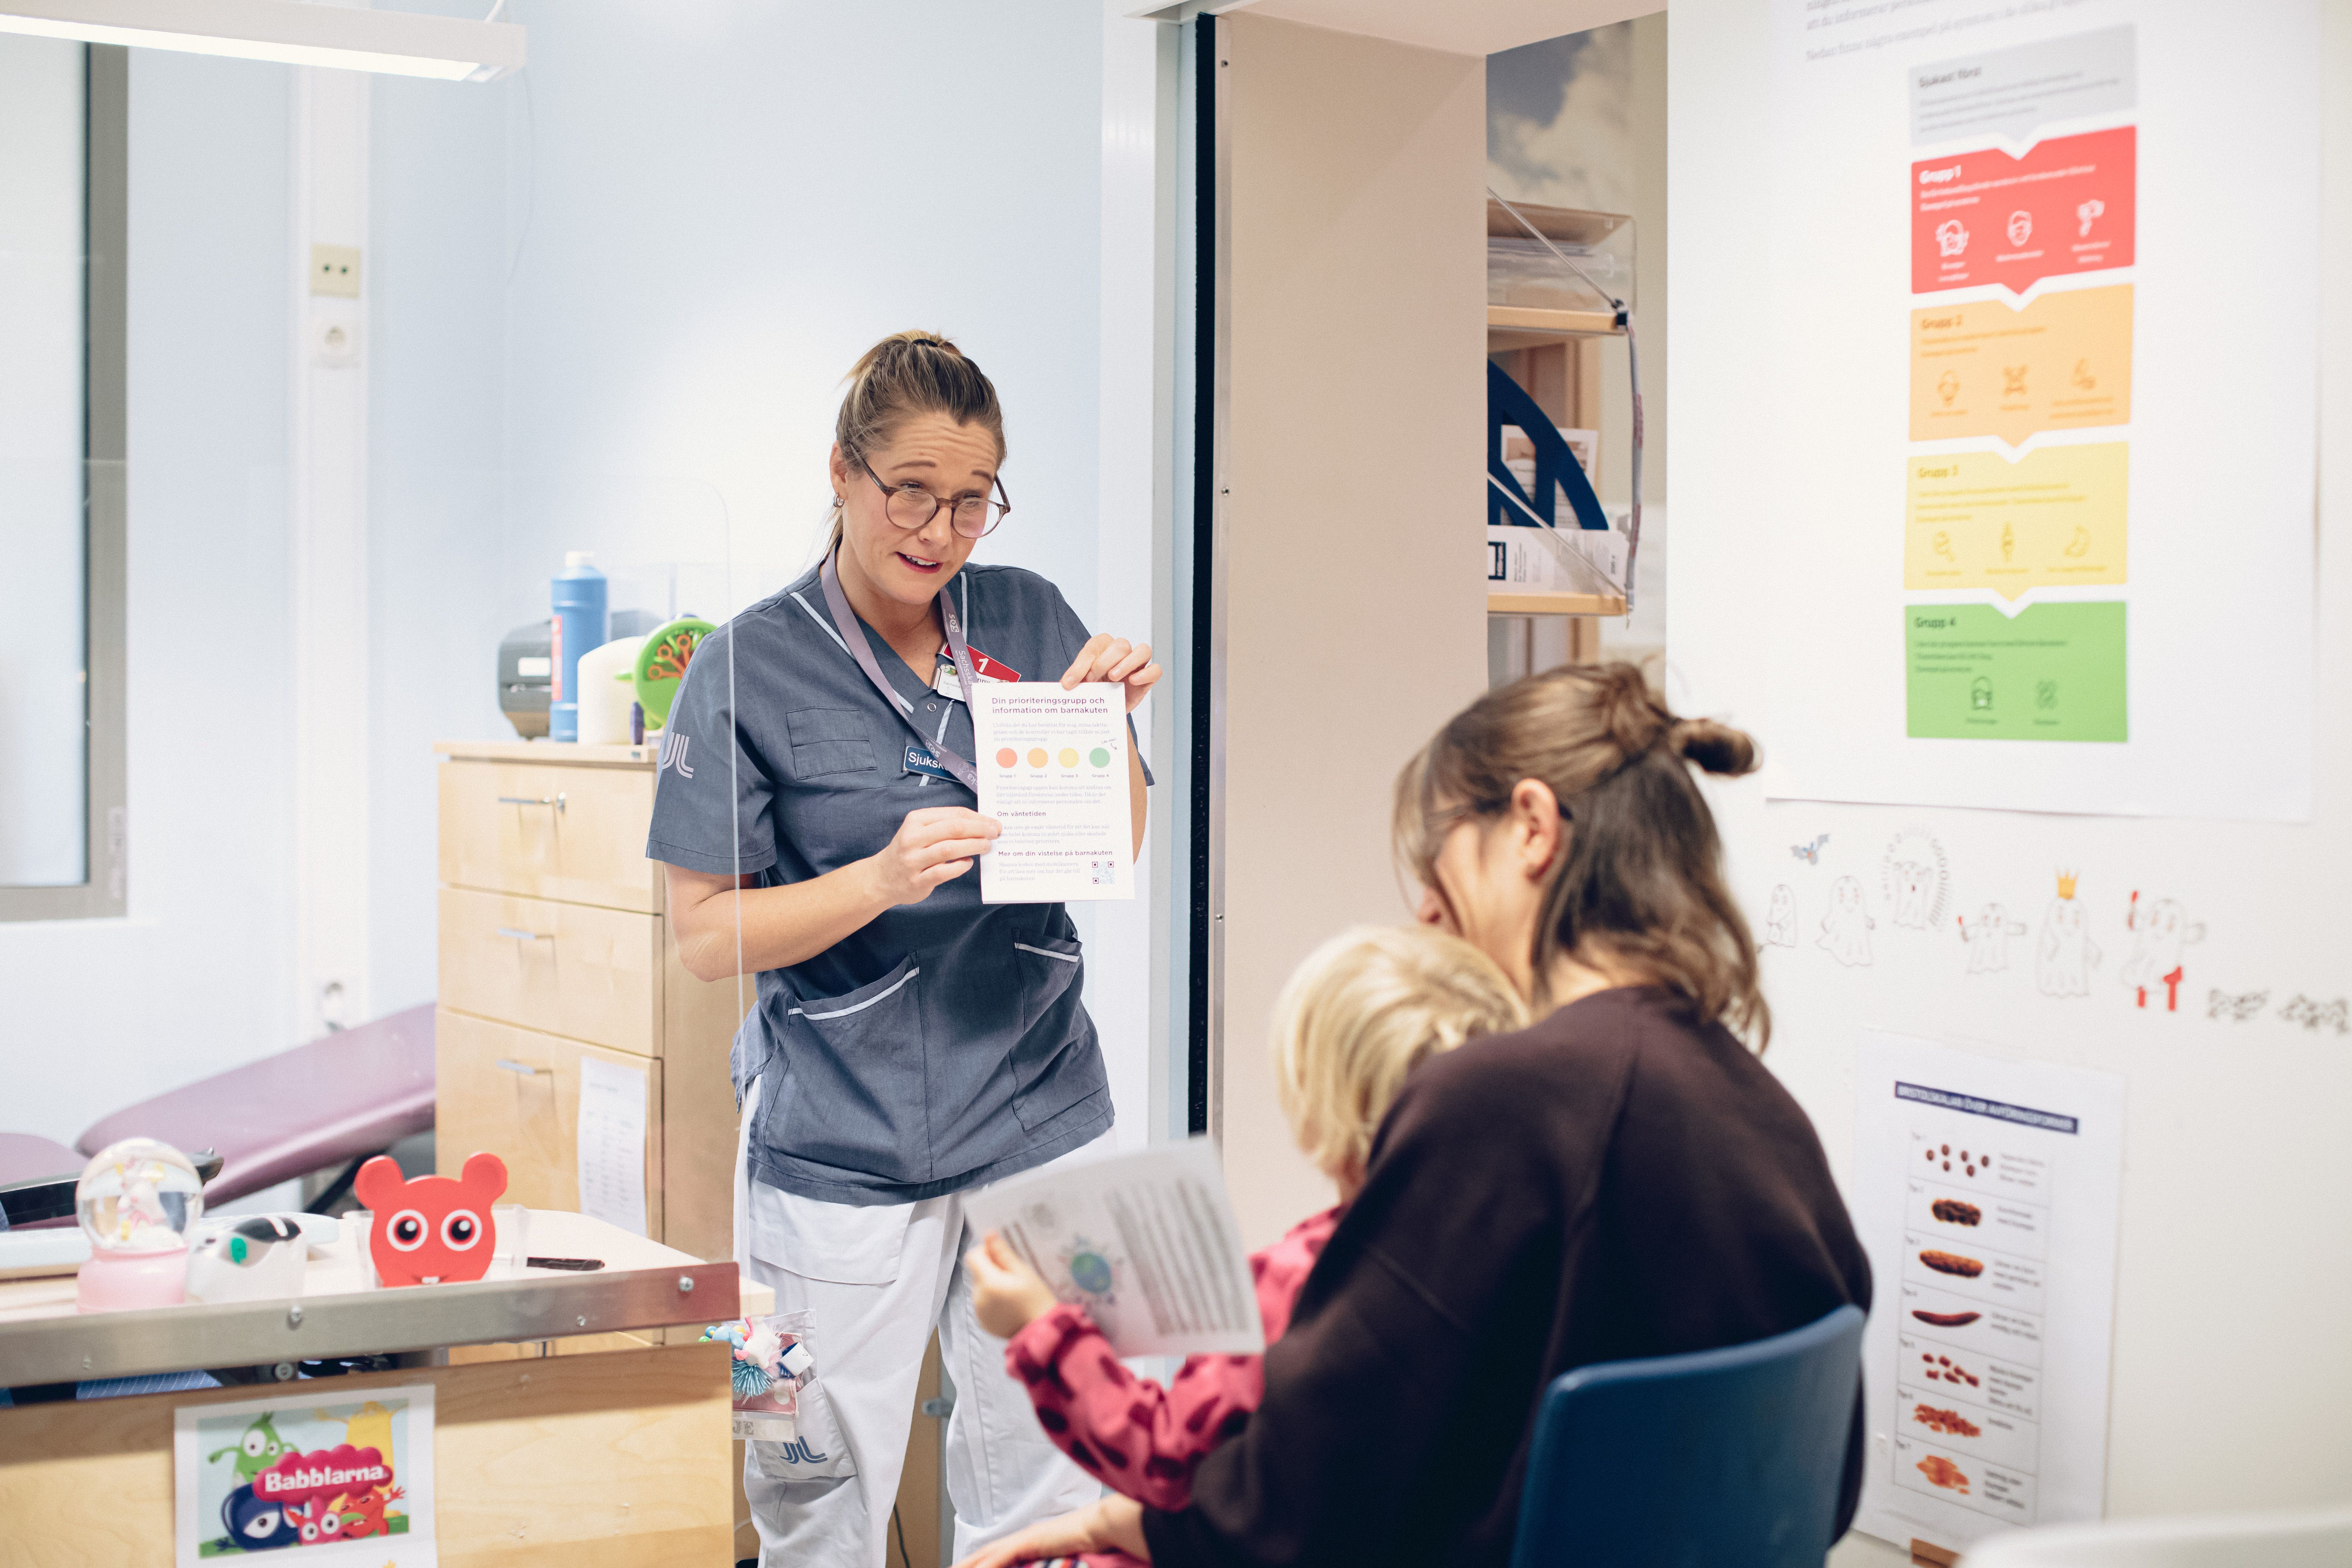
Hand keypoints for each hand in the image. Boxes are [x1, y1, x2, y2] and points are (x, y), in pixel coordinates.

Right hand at [866, 807, 998, 906]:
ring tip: (986, 846)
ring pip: (949, 849)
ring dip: (972, 846)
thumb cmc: (909, 851)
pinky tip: (967, 863)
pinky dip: (959, 867)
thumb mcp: (920, 830)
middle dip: (979, 829)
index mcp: (916, 820)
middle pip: (953, 829)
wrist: (881, 878)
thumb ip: (945, 826)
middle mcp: (912, 838)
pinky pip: (943, 872)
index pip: (953, 814)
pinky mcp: (916, 880)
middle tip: (995, 833)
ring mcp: (913, 860)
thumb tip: (981, 825)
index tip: (993, 823)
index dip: (977, 818)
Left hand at [950, 1495, 1149, 1567]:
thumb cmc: (1092, 1542)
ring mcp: (1026, 1538)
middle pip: (985, 1554)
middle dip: (966, 1564)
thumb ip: (1044, 1562)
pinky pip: (1002, 1557)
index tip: (964, 1566)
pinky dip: (988, 1565)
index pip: (995, 1555)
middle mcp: (1023, 1538)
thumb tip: (1040, 1563)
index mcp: (1030, 1542)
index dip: (976, 1562)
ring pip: (988, 1556)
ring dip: (970, 1565)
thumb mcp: (1062, 1558)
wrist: (1104, 1525)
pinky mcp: (1030, 1540)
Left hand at [965, 1231, 1060, 1338]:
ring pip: (979, 1287)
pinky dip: (991, 1300)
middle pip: (976, 1272)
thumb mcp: (1022, 1272)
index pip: (972, 1256)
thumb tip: (988, 1234)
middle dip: (990, 1269)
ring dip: (991, 1284)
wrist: (1041, 1331)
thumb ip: (1002, 1253)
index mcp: (987, 1282)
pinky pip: (982, 1303)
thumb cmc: (1036, 1298)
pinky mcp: (983, 1322)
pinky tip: (1008, 1304)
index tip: (1001, 1256)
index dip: (984, 1251)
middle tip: (1012, 1275)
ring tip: (1012, 1291)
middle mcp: (977, 1297)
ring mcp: (978, 1311)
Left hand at [1061, 633, 1162, 714]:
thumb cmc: (1094, 691)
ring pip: (1143, 650)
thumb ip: (1075, 680)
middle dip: (1104, 663)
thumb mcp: (1081, 685)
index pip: (1095, 645)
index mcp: (1103, 646)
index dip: (1082, 663)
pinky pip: (1156, 670)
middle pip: (1121, 645)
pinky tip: (1133, 681)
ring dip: (1127, 663)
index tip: (1070, 683)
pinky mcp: (1148, 678)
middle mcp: (1123, 651)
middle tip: (1092, 681)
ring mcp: (1138, 663)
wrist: (1106, 710)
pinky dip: (1146, 674)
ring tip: (1113, 678)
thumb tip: (1065, 684)